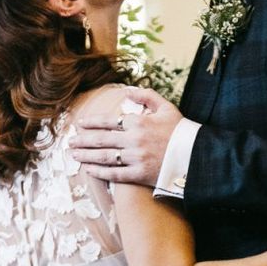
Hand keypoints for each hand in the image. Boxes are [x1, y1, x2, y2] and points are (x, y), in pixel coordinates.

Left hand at [68, 87, 183, 185]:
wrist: (196, 156)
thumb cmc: (180, 130)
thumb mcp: (166, 107)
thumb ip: (146, 96)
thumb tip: (127, 91)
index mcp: (139, 122)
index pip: (109, 121)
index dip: (92, 123)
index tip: (80, 124)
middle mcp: (134, 139)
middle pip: (102, 140)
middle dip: (83, 140)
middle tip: (70, 142)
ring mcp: (135, 158)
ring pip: (104, 156)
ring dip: (86, 155)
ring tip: (73, 154)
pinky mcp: (139, 174)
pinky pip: (114, 174)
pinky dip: (99, 172)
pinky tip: (88, 169)